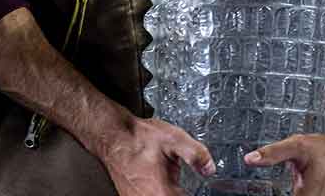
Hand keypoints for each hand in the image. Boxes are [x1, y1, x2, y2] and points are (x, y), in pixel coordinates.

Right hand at [91, 114, 214, 195]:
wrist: (115, 136)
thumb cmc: (140, 138)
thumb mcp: (175, 140)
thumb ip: (195, 154)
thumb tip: (209, 168)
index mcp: (159, 191)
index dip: (192, 194)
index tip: (196, 188)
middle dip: (180, 192)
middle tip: (177, 176)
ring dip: (170, 192)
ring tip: (172, 180)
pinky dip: (161, 191)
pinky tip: (163, 182)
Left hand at [245, 126, 324, 195]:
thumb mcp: (299, 145)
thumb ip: (273, 153)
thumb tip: (250, 159)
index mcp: (308, 195)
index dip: (287, 194)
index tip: (293, 186)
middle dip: (298, 193)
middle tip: (300, 183)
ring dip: (306, 194)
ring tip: (309, 184)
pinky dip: (318, 194)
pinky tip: (316, 187)